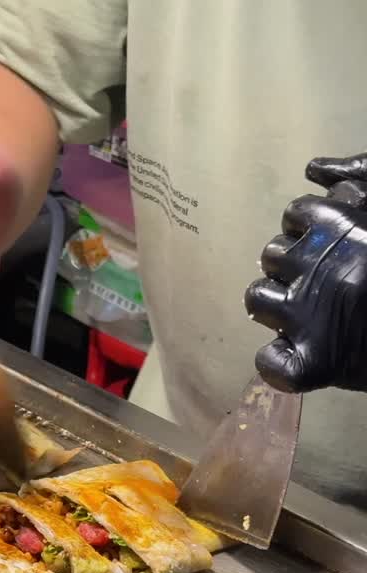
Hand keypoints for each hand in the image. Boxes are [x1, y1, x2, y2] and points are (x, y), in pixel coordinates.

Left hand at [244, 154, 366, 392]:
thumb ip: (362, 176)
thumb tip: (315, 169)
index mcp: (342, 224)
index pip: (297, 214)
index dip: (311, 230)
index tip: (331, 244)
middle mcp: (316, 264)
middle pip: (272, 254)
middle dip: (292, 266)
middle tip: (324, 283)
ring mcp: (308, 314)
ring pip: (257, 299)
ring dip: (276, 305)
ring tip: (311, 313)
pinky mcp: (315, 361)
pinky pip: (272, 362)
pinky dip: (283, 362)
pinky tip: (304, 358)